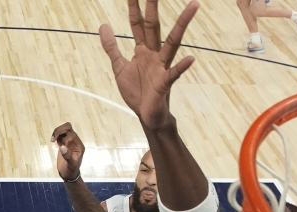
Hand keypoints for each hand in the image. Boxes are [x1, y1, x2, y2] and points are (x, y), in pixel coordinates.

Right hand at [50, 122, 83, 179]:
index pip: (72, 134)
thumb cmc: (71, 170)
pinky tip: (54, 142)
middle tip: (53, 138)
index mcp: (79, 145)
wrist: (68, 174)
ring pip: (63, 129)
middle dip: (60, 130)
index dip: (65, 138)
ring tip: (52, 140)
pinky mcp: (63, 143)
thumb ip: (67, 156)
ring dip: (57, 132)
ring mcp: (69, 142)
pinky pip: (60, 134)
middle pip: (68, 127)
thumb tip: (62, 147)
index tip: (60, 145)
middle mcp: (74, 142)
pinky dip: (56, 136)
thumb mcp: (71, 165)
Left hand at [99, 0, 198, 130]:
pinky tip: (191, 58)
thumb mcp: (119, 67)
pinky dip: (182, 67)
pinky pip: (174, 73)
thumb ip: (112, 47)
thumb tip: (103, 25)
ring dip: (182, 25)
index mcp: (142, 50)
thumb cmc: (136, 91)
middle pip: (154, 26)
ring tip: (193, 5)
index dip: (134, 8)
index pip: (138, 24)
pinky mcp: (164, 83)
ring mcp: (161, 67)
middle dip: (153, 7)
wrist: (146, 116)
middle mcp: (154, 54)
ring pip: (172, 42)